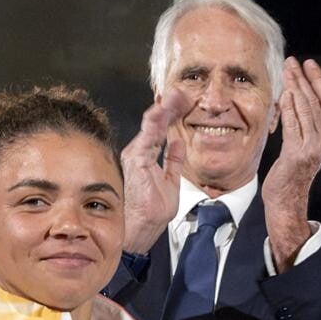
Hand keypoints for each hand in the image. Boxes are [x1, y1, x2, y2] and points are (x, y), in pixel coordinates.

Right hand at [120, 88, 188, 253]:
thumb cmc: (151, 211)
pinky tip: (164, 108)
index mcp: (146, 156)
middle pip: (155, 122)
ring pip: (151, 124)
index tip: (184, 101)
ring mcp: (136, 154)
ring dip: (165, 108)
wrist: (140, 228)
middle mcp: (139, 152)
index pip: (160, 129)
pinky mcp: (136, 159)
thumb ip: (173, 162)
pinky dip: (156, 120)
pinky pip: (147, 136)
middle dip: (169, 105)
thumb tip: (178, 143)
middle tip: (182, 91)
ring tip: (176, 94)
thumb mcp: (170, 182)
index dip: (172, 114)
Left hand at [264, 58, 320, 272]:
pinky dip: (290, 110)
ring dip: (296, 89)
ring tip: (287, 72)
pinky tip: (284, 95)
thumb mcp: (310, 145)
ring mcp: (312, 148)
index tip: (308, 63)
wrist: (287, 198)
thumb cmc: (294, 171)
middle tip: (292, 61)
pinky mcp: (298, 155)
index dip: (319, 81)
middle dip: (304, 79)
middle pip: (316, 103)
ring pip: (306, 111)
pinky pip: (294, 127)